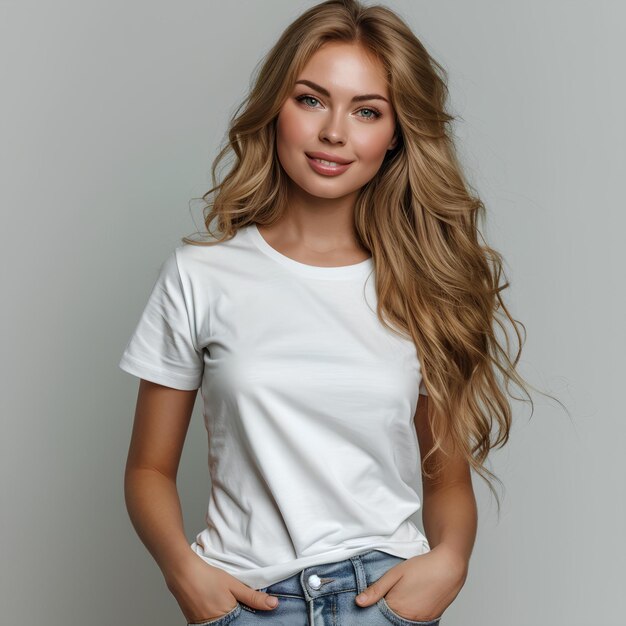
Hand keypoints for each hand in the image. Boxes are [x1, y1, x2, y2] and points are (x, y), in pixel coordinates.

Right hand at [164, 553, 278, 622]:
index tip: (255, 614)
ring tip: (226, 602)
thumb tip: (274, 604)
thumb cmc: (207, 577)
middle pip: (233, 624)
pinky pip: (211, 623)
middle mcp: (214, 625)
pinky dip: (217, 617)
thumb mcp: (234, 585)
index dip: (250, 619)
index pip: (244, 624)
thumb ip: (253, 597)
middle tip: (236, 602)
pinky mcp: (195, 623)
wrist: (182, 573)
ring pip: (221, 624)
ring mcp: (203, 625)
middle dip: (240, 618)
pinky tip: (218, 605)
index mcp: (226, 618)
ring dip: (228, 617)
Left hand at [355, 545, 467, 621]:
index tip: (376, 599)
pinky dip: (410, 613)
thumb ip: (376, 589)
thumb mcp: (395, 573)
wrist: (449, 566)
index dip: (376, 607)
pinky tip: (412, 598)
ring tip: (403, 594)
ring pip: (404, 621)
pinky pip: (416, 621)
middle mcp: (411, 619)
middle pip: (392, 619)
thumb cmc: (423, 567)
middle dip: (387, 610)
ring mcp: (423, 621)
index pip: (379, 616)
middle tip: (392, 593)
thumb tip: (358, 602)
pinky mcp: (432, 619)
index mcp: (398, 608)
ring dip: (399, 612)